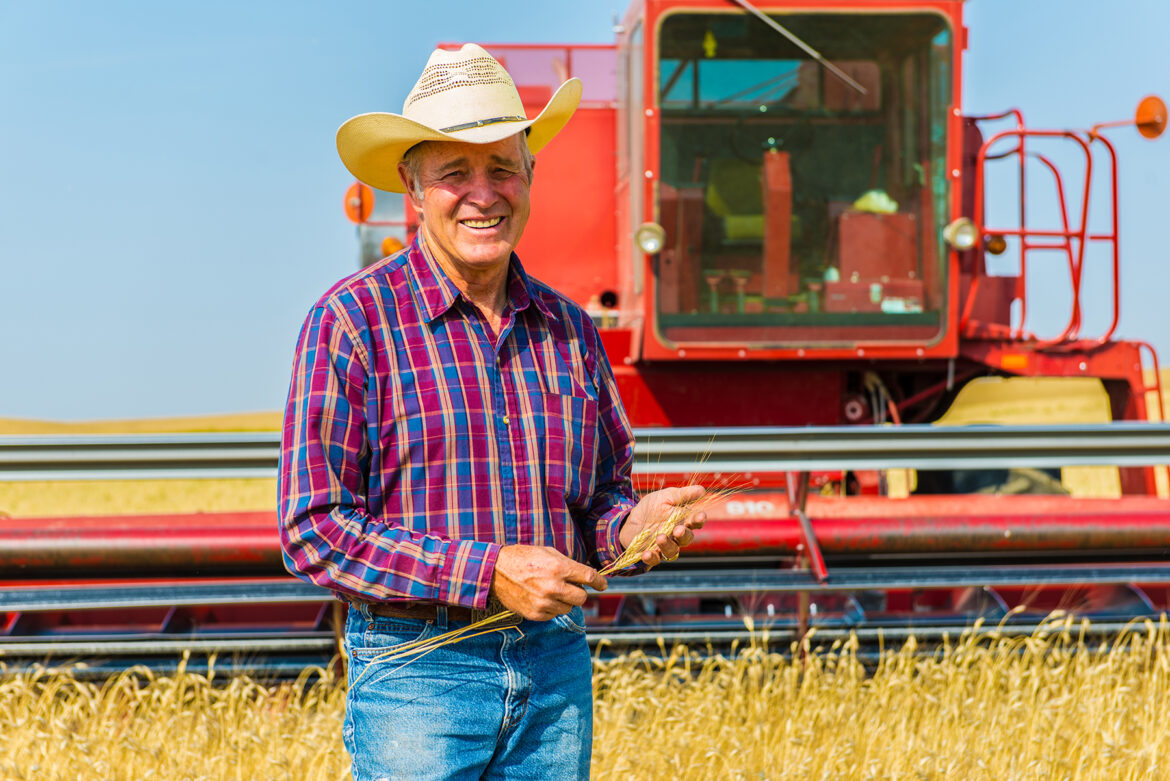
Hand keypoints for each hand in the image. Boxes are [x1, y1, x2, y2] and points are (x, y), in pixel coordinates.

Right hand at [489, 545, 606, 620]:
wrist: (496, 571)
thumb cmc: (524, 558)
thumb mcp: (549, 553)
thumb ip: (569, 565)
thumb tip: (587, 576)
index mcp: (559, 568)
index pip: (589, 577)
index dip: (599, 581)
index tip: (602, 584)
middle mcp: (554, 587)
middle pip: (582, 597)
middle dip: (580, 591)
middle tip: (572, 586)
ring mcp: (544, 602)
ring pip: (569, 608)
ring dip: (565, 601)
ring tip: (552, 591)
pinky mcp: (535, 614)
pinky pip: (554, 614)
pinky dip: (552, 607)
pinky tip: (542, 597)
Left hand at [619, 484, 706, 568]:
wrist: (631, 519)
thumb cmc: (653, 507)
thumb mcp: (665, 497)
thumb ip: (682, 495)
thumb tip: (702, 489)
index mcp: (683, 520)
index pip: (695, 521)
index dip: (699, 519)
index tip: (700, 516)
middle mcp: (676, 535)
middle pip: (686, 539)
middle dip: (684, 535)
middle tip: (678, 530)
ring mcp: (664, 546)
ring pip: (672, 551)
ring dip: (667, 545)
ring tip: (660, 537)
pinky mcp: (652, 554)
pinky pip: (654, 560)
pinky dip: (652, 558)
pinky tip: (646, 554)